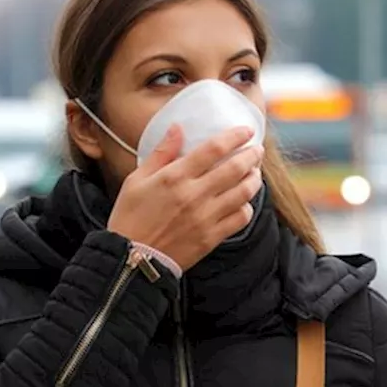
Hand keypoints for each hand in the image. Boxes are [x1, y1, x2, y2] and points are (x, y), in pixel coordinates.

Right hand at [107, 124, 263, 271]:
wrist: (131, 259)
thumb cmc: (130, 217)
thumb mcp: (136, 180)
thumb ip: (161, 153)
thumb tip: (177, 128)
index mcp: (175, 177)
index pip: (214, 149)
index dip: (235, 136)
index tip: (246, 131)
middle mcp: (194, 195)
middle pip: (235, 168)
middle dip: (251, 156)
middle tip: (257, 150)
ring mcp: (206, 218)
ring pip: (243, 193)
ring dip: (254, 179)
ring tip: (254, 173)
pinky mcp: (211, 238)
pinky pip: (240, 219)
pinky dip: (247, 207)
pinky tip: (244, 202)